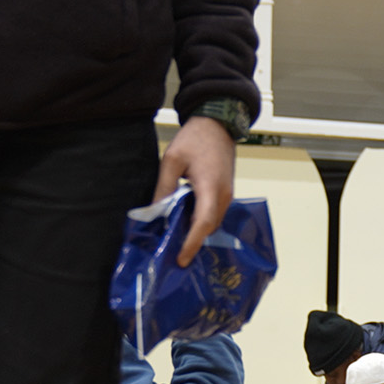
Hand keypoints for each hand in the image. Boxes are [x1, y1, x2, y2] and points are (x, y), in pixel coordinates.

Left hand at [153, 116, 234, 266]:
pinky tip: (185, 222)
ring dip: (197, 232)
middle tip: (172, 254)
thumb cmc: (195, 138)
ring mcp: (227, 195)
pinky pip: (214, 214)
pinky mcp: (226, 193)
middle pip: (209, 227)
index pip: (203, 223)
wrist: (217, 124)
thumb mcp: (171, 160)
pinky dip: (201, 222)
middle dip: (193, 242)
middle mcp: (223, 195)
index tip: (181, 259)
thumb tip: (155, 211)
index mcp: (210, 187)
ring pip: (212, 222)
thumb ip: (164, 187)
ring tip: (177, 240)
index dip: (192, 243)